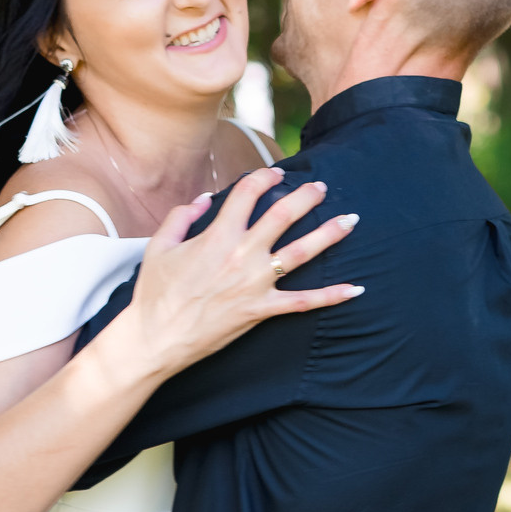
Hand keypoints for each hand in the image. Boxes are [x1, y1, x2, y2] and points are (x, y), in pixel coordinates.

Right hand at [111, 167, 362, 380]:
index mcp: (217, 235)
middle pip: (283, 215)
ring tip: (350, 221)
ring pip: (302, 253)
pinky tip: (355, 288)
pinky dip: (331, 296)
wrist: (157, 338)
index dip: (263, 177)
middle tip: (321, 188)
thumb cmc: (155, 293)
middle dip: (306, 197)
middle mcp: (242, 255)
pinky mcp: (262, 310)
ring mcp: (256, 283)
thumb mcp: (159, 246)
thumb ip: (182, 216)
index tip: (275, 173)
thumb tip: (205, 198)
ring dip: (329, 234)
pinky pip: (303, 302)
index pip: (247, 193)